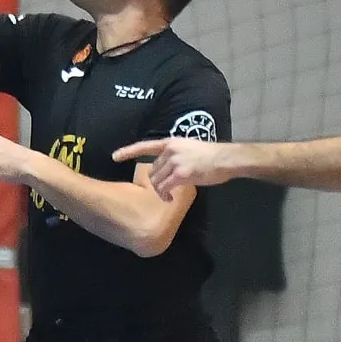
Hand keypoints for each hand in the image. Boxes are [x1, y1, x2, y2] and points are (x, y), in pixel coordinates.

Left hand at [111, 136, 241, 199]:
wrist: (226, 159)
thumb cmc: (212, 155)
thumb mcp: (190, 148)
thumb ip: (176, 155)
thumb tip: (168, 167)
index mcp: (171, 143)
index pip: (145, 146)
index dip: (128, 151)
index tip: (115, 156)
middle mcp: (170, 150)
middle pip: (152, 170)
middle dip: (156, 181)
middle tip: (165, 190)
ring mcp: (175, 162)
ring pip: (156, 180)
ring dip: (159, 190)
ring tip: (167, 195)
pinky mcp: (181, 174)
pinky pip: (164, 187)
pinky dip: (164, 195)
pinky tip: (169, 198)